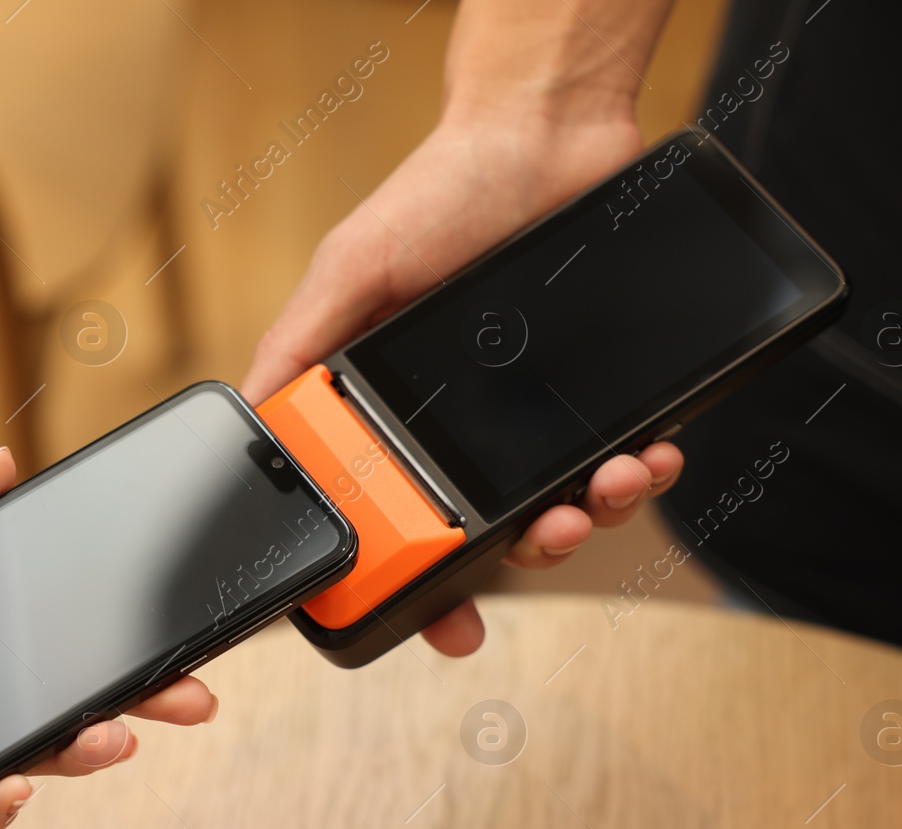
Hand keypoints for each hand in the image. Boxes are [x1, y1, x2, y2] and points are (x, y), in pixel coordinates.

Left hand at [0, 448, 216, 828]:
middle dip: (138, 694)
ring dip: (79, 748)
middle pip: (62, 684)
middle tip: (194, 696)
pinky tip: (11, 791)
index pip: (50, 609)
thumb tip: (5, 462)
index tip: (175, 618)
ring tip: (113, 742)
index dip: (114, 619)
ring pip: (27, 745)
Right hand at [242, 108, 683, 655]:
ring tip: (604, 487)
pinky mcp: (599, 398)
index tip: (444, 623)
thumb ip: (301, 345)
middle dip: (523, 560)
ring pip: (563, 511)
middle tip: (543, 541)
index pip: (396, 524)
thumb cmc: (441, 192)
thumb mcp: (351, 267)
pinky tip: (647, 456)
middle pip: (489, 539)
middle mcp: (462, 426)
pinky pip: (625, 465)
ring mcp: (532, 418)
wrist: (548, 132)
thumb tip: (253, 422)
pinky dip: (642, 475)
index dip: (417, 586)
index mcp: (394, 412)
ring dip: (590, 519)